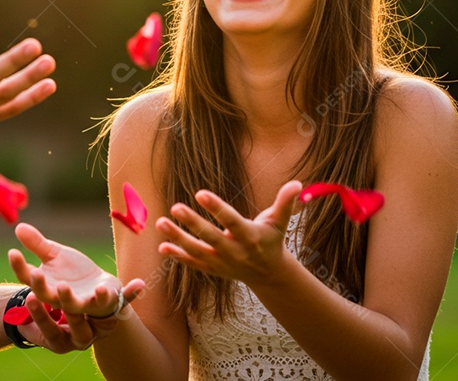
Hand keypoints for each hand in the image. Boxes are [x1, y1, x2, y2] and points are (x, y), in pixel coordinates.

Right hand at [8, 223, 145, 350]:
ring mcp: (89, 304)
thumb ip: (38, 244)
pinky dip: (131, 294)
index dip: (20, 268)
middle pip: (54, 299)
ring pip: (84, 306)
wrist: (95, 288)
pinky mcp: (110, 303)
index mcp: (49, 287)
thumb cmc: (72, 272)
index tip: (12, 252)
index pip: (31, 280)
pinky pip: (122, 301)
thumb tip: (18, 226)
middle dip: (49, 291)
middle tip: (44, 277)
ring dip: (87, 299)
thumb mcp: (55, 255)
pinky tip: (141, 283)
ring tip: (99, 288)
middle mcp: (66, 300)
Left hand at [156, 180, 302, 285]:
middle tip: (174, 207)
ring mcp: (222, 262)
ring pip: (196, 251)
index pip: (231, 221)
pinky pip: (193, 263)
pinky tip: (162, 247)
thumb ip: (286, 202)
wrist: (269, 274)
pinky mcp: (213, 269)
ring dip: (177, 238)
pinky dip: (178, 256)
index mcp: (250, 236)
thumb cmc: (271, 240)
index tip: (200, 193)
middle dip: (192, 223)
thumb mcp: (279, 222)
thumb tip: (298, 183)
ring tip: (159, 222)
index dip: (217, 208)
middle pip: (210, 237)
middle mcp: (234, 251)